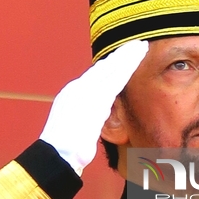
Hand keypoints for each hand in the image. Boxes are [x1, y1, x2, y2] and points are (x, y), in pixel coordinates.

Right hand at [39, 39, 148, 174]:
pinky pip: (115, 79)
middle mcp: (78, 89)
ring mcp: (86, 92)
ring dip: (127, 57)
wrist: (58, 154)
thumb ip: (89, 116)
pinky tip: (137, 58)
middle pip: (104, 68)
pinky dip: (126, 67)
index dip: (110, 65)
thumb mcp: (77, 127)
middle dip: (121, 55)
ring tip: (140, 46)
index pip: (95, 76)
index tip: (122, 56)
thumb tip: (100, 113)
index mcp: (72, 95)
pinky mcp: (96, 98)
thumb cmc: (66, 149)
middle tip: (136, 44)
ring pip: (112, 69)